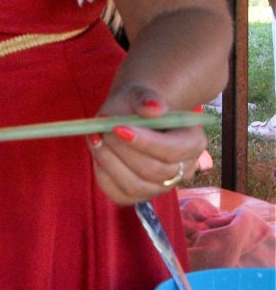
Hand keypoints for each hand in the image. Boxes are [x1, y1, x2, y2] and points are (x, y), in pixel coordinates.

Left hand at [88, 86, 206, 206]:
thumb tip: (153, 108)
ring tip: (95, 138)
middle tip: (102, 131)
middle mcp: (182, 169)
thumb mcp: (141, 94)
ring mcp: (161, 186)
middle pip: (154, 171)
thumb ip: (146, 99)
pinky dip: (103, 175)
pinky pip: (119, 194)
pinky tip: (98, 154)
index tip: (117, 128)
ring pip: (135, 186)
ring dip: (109, 162)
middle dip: (122, 151)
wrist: (130, 118)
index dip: (145, 142)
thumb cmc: (138, 106)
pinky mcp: (139, 195)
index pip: (173, 151)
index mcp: (193, 142)